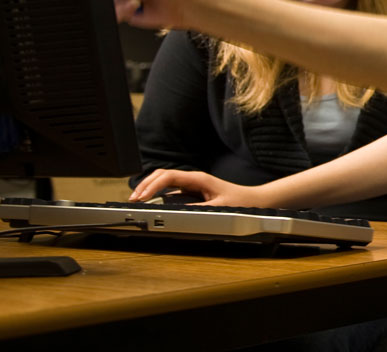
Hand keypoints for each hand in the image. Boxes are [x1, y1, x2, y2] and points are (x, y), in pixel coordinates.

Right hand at [130, 169, 267, 207]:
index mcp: (199, 179)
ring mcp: (192, 185)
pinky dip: (158, 194)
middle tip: (132, 199)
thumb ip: (199, 210)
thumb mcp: (220, 207)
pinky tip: (151, 203)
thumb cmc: (241, 201)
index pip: (169, 176)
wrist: (254, 200)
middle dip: (145, 185)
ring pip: (165, 181)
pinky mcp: (192, 192)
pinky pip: (170, 190)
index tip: (141, 197)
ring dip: (150, 189)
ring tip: (137, 201)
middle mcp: (193, 179)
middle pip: (162, 175)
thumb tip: (179, 212)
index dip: (152, 186)